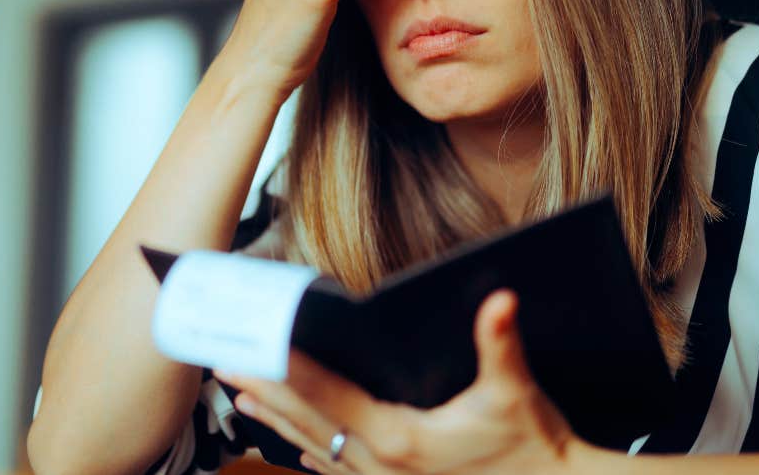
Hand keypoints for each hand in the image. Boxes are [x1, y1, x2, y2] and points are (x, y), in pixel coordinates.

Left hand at [213, 290, 588, 474]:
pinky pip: (339, 469)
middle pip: (307, 420)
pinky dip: (310, 450)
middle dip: (263, 389)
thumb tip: (500, 301)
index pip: (326, 393)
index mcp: (399, 437)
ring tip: (240, 397)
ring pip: (316, 447)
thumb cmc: (534, 448)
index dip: (285, 367)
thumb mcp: (515, 395)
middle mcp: (381, 464)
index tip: (251, 345)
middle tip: (224, 360)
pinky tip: (294, 448)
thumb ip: (500, 346)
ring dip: (277, 420)